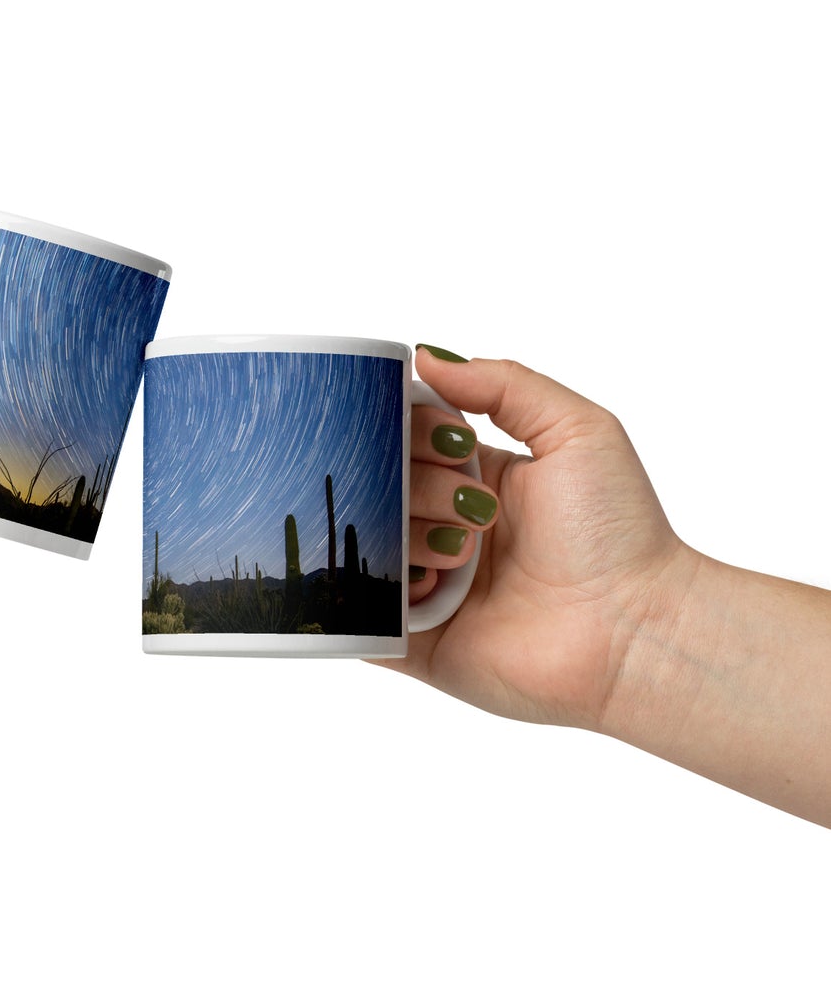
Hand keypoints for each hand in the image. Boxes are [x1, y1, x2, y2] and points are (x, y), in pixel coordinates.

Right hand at [397, 348, 694, 729]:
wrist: (636, 632)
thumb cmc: (618, 534)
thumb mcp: (577, 429)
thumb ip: (504, 383)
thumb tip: (426, 357)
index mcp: (477, 479)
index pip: (408, 437)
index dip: (413, 430)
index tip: (451, 443)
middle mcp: (445, 528)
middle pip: (384, 485)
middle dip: (418, 485)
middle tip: (474, 509)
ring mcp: (430, 586)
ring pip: (370, 540)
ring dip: (407, 536)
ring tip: (461, 557)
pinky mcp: (417, 641)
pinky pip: (363, 613)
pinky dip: (378, 591)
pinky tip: (429, 586)